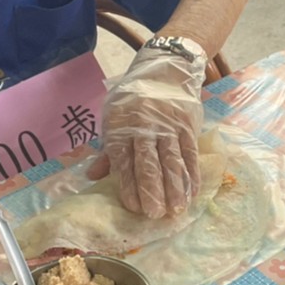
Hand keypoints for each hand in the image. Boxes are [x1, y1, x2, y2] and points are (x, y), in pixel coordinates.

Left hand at [94, 45, 205, 218]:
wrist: (166, 70)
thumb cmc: (134, 99)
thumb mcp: (113, 117)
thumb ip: (107, 149)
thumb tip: (92, 176)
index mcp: (122, 127)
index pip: (125, 161)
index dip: (130, 185)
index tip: (134, 207)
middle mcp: (146, 128)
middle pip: (150, 163)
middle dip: (152, 190)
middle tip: (155, 214)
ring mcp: (169, 127)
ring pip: (173, 161)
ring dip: (175, 187)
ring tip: (176, 210)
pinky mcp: (188, 126)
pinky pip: (190, 154)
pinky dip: (192, 174)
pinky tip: (192, 192)